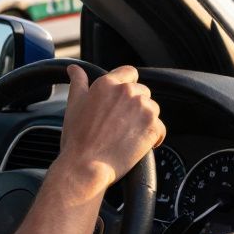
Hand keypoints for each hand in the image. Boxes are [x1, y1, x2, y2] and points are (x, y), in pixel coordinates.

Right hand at [53, 65, 164, 195]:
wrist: (85, 165)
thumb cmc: (77, 138)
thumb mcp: (74, 104)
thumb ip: (78, 82)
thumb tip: (74, 68)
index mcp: (108, 83)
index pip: (129, 72)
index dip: (127, 85)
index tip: (122, 100)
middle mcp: (127, 92)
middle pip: (142, 92)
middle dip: (135, 106)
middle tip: (121, 124)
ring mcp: (142, 108)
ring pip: (152, 109)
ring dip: (144, 120)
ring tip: (128, 136)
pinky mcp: (152, 126)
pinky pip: (160, 128)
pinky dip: (153, 137)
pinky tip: (139, 145)